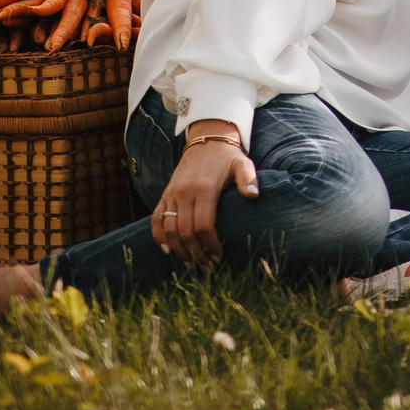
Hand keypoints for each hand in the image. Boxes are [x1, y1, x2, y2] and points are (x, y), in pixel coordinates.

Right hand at [153, 133, 257, 265]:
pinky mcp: (165, 195)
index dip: (210, 244)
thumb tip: (253, 195)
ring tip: (190, 264)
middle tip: (207, 268)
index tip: (219, 257)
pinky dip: (158, 237)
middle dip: (196, 253)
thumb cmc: (227, 158)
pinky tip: (167, 250)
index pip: (203, 225)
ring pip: (168, 229)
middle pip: (185, 232)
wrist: (206, 141)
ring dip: (178, 250)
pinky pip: (155, 219)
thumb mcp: (242, 164)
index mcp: (204, 188)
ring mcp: (172, 194)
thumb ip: (248, 178)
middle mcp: (184, 193)